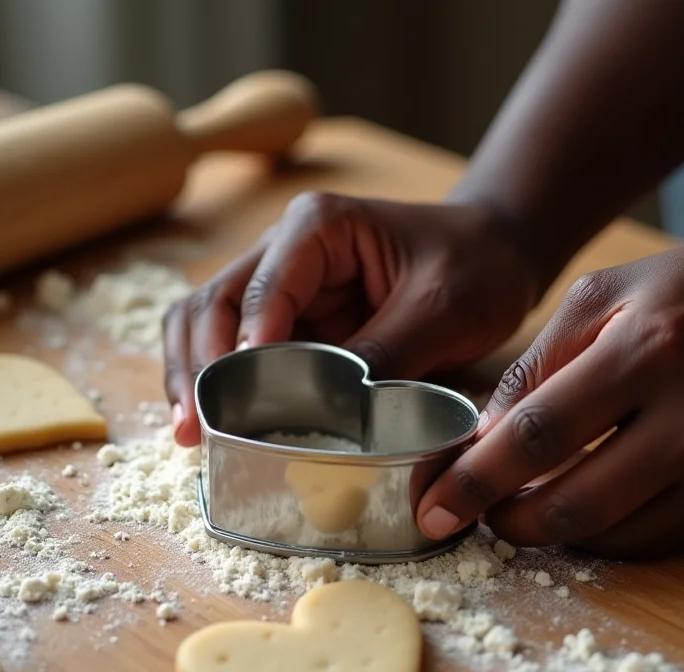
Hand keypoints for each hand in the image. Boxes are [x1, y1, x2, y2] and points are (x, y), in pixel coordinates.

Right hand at [163, 192, 541, 445]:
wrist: (494, 257)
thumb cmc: (475, 265)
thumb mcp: (442, 309)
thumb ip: (383, 354)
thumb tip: (327, 411)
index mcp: (317, 228)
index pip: (259, 289)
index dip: (240, 348)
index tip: (240, 402)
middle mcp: (285, 249)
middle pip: (211, 304)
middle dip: (198, 367)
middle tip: (195, 427)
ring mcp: (284, 286)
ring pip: (207, 324)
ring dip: (194, 376)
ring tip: (190, 432)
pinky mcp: (293, 320)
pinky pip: (236, 348)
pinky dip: (220, 383)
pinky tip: (215, 421)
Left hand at [418, 240, 683, 558]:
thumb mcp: (604, 295)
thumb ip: (538, 363)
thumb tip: (482, 435)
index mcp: (648, 351)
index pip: (537, 435)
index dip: (475, 479)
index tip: (432, 505)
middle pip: (573, 503)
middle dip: (505, 520)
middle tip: (472, 512)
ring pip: (612, 535)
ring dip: (549, 531)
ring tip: (516, 506)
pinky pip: (654, 540)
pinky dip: (600, 535)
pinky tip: (574, 508)